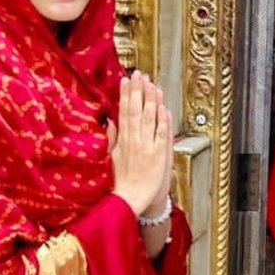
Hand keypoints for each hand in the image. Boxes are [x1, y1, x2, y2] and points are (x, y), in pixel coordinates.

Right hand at [110, 71, 172, 217]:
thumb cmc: (122, 181)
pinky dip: (163, 120)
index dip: (126, 94)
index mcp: (122, 140)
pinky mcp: (159, 154)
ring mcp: (147, 147)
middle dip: (139, 91)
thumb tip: (110, 120)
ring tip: (152, 84)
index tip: (127, 79)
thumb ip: (112, 138)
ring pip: (150, 118)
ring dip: (152, 100)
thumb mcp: (112, 157)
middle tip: (140, 74)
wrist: (131, 200)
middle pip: (137, 110)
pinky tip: (164, 107)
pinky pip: (162, 133)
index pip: (124, 111)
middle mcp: (134, 141)